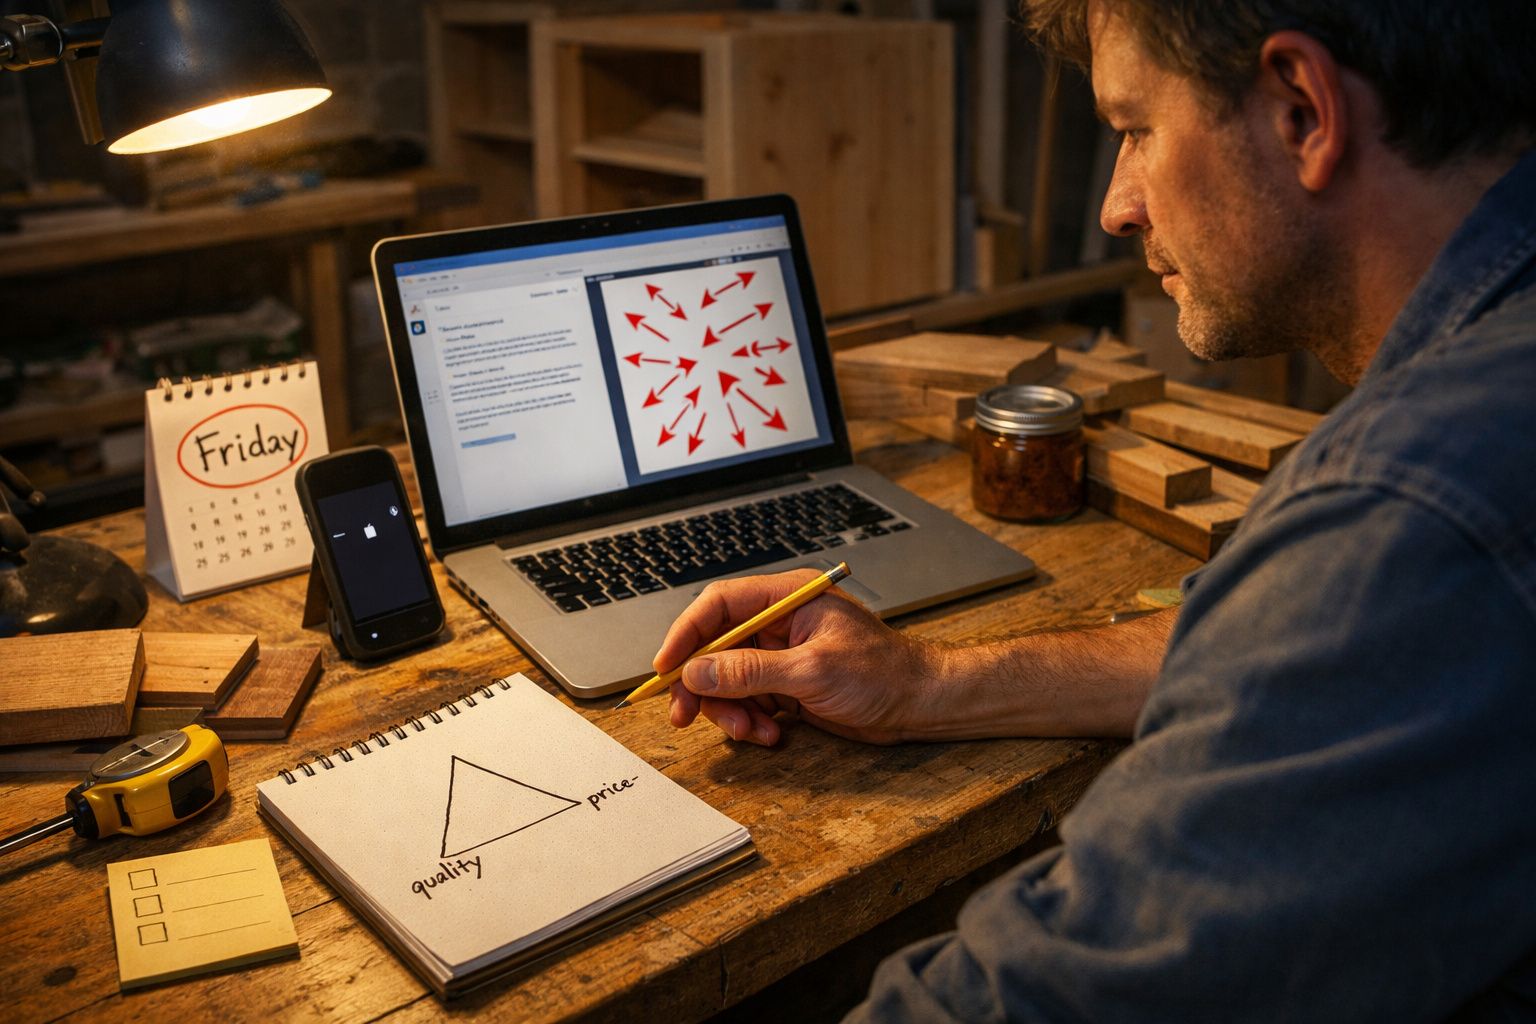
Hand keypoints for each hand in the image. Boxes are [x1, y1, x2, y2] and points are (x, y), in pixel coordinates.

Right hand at [654, 569, 941, 745]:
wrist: (918, 704)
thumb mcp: (812, 672)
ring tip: (752, 731)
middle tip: (685, 715)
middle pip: (715, 647)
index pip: (720, 605)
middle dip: (702, 684)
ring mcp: (782, 655)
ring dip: (730, 710)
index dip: (687, 634)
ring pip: (728, 680)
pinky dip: (750, 721)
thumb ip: (751, 672)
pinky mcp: (786, 684)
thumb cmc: (883, 674)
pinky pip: (748, 701)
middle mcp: (780, 622)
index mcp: (787, 598)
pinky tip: (771, 734)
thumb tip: (698, 671)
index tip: (665, 667)